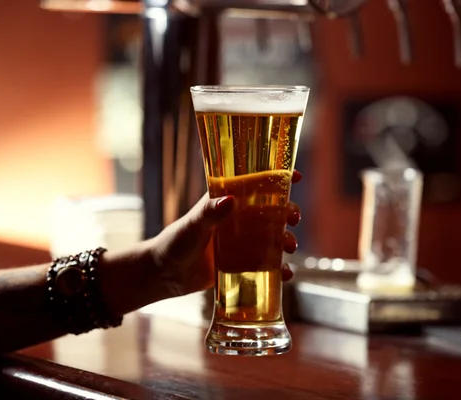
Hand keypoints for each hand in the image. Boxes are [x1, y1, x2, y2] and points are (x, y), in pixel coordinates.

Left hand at [147, 171, 301, 298]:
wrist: (164, 275)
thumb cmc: (174, 242)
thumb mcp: (192, 225)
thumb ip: (209, 213)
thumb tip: (230, 200)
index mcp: (227, 202)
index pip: (256, 184)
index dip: (278, 178)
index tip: (296, 177)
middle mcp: (239, 220)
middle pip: (273, 211)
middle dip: (289, 213)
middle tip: (294, 218)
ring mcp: (243, 243)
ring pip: (274, 238)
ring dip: (286, 240)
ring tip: (289, 247)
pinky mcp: (243, 265)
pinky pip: (267, 265)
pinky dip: (280, 269)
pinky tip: (286, 274)